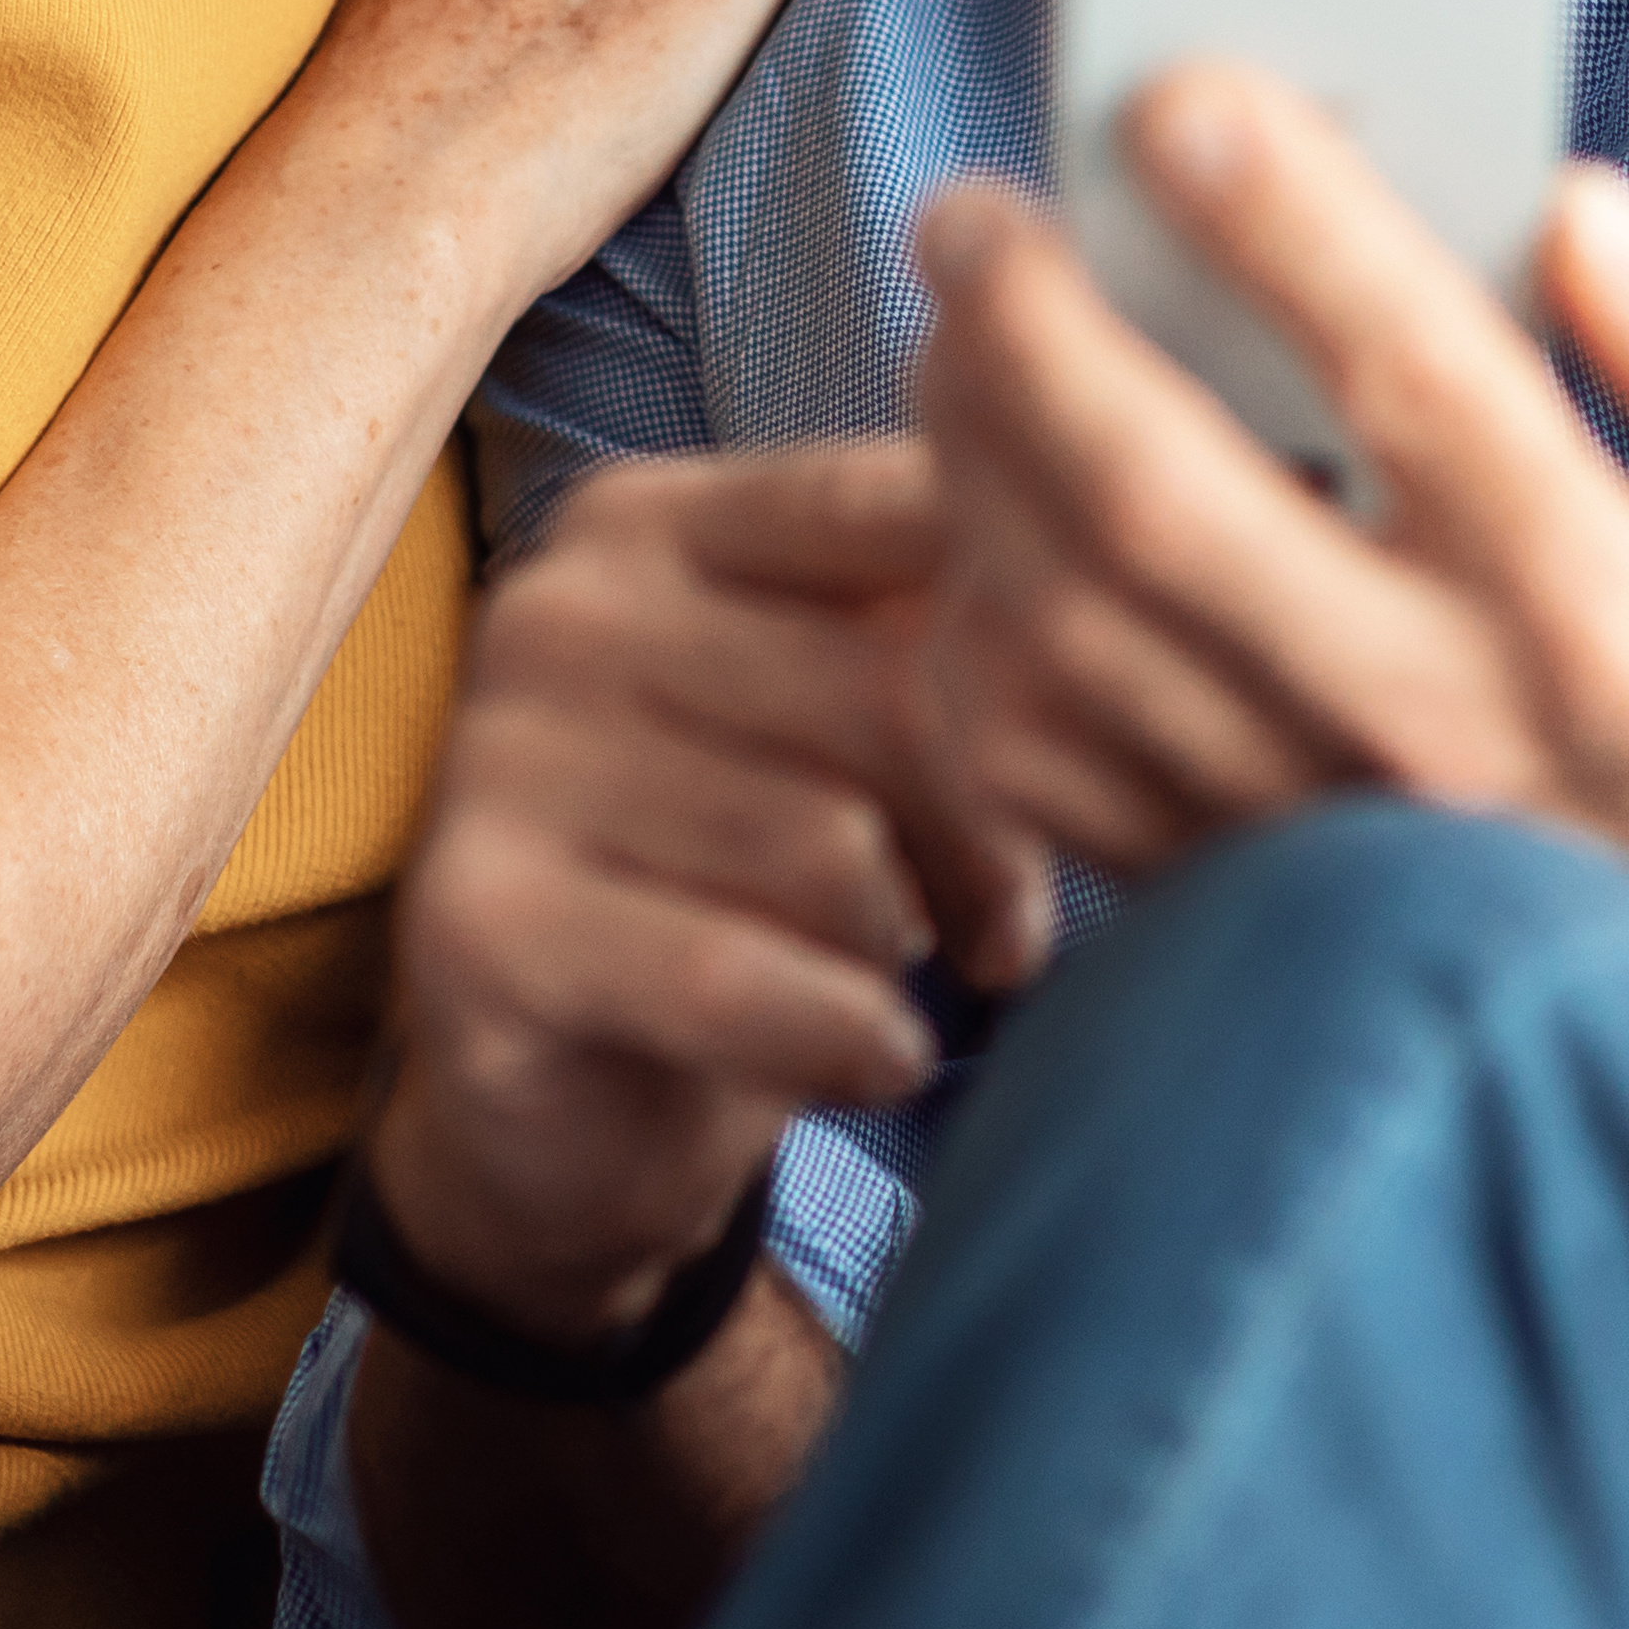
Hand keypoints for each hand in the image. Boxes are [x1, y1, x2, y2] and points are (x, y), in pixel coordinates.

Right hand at [362, 442, 1056, 1342]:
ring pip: (829, 843)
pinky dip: (847, 1037)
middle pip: (889, 686)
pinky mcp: (475, 921)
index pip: (912, 513)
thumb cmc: (744, 887)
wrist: (561, 1116)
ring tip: (911, 978)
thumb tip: (1153, 582)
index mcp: (652, 517)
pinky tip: (880, 1061)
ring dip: (911, 943)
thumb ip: (947, 627)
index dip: (1046, 652)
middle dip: (1000, 830)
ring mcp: (495, 759)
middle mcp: (555, 606)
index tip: (1101, 760)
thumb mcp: (844, 728)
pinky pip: (736, 974)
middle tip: (1018, 926)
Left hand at [907, 67, 1628, 944]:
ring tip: (956, 324)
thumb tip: (1575, 215)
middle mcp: (1433, 723)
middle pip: (1162, 503)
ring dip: (971, 449)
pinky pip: (1024, 752)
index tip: (1177, 87)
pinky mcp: (1211, 884)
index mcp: (1598, 607)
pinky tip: (983, 503)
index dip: (1285, 216)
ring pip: (1059, 626)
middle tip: (976, 208)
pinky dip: (967, 610)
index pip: (1416, 377)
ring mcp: (1300, 822)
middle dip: (1035, 326)